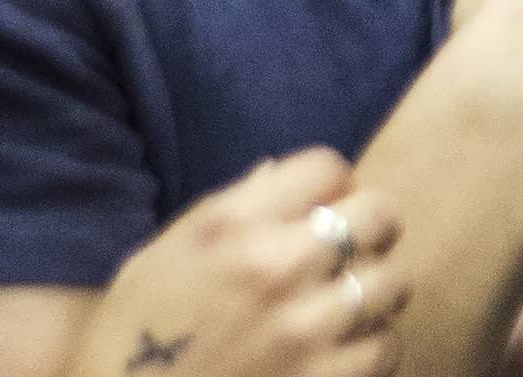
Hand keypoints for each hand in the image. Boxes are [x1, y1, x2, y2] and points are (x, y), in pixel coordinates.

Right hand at [75, 153, 403, 376]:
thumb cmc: (130, 343)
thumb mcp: (156, 260)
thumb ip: (223, 210)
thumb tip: (276, 171)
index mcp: (232, 227)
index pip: (328, 167)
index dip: (332, 187)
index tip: (324, 209)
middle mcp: (276, 267)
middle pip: (378, 214)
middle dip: (369, 230)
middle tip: (348, 255)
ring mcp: (304, 329)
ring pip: (392, 283)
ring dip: (374, 294)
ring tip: (346, 309)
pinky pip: (386, 347)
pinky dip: (370, 350)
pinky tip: (339, 355)